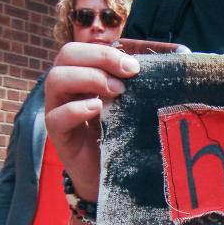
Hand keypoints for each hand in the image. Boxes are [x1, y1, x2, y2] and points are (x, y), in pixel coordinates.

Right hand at [44, 41, 142, 200]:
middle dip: (99, 59)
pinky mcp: (59, 136)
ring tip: (116, 92)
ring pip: (55, 80)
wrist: (112, 175)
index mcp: (80, 75)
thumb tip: (168, 59)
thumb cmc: (121, 133)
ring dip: (89, 78)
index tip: (134, 66)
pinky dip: (76, 109)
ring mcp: (57, 110)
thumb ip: (134, 82)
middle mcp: (65, 89)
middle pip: (65, 56)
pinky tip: (97, 108)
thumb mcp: (128, 103)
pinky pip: (56, 117)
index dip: (105, 52)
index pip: (80, 50)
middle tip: (127, 75)